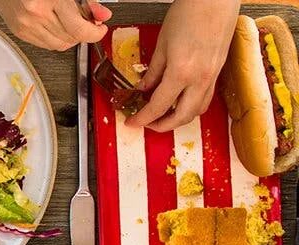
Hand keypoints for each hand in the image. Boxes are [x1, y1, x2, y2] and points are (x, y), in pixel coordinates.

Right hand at [0, 0, 110, 50]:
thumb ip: (86, 1)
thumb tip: (101, 15)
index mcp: (49, 0)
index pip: (78, 29)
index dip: (94, 33)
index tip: (100, 29)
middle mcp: (36, 15)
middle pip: (70, 38)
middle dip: (83, 32)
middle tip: (87, 22)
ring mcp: (26, 25)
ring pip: (58, 44)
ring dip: (70, 37)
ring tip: (71, 23)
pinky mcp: (19, 32)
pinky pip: (44, 44)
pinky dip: (55, 38)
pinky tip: (57, 25)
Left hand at [138, 0, 240, 131]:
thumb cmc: (190, 12)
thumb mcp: (162, 43)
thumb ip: (153, 71)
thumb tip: (143, 89)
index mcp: (182, 72)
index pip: (158, 106)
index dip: (142, 118)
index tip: (132, 122)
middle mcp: (200, 78)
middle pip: (182, 116)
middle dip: (162, 126)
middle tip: (147, 123)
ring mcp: (212, 75)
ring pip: (198, 110)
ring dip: (180, 118)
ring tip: (163, 115)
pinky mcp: (219, 69)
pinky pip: (206, 97)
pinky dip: (193, 105)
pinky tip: (181, 100)